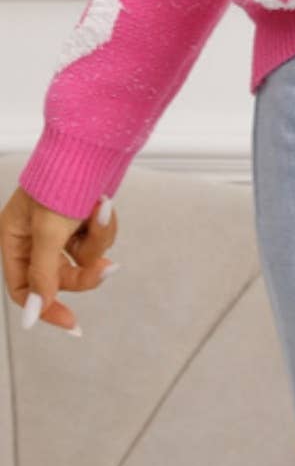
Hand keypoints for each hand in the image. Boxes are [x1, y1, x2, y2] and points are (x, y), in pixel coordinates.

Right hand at [0, 187, 119, 334]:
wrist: (93, 142)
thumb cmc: (63, 180)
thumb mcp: (49, 231)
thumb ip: (42, 274)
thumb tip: (33, 313)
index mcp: (13, 237)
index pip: (24, 288)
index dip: (46, 307)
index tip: (72, 323)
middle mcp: (34, 235)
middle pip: (59, 276)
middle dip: (86, 271)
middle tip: (109, 269)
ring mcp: (60, 226)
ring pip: (83, 256)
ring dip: (97, 238)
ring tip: (101, 210)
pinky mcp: (82, 217)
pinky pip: (96, 237)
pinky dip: (103, 224)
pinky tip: (104, 204)